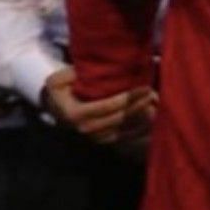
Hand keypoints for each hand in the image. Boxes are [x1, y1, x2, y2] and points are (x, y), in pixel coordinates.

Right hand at [41, 67, 155, 144]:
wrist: (54, 107)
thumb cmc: (60, 88)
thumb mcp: (60, 78)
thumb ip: (75, 74)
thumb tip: (97, 68)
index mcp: (75, 114)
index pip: (107, 106)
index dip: (127, 97)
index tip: (143, 86)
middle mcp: (85, 129)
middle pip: (118, 119)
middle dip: (138, 106)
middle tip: (153, 92)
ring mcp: (95, 137)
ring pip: (124, 130)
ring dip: (142, 118)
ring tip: (155, 103)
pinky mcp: (103, 140)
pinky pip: (125, 137)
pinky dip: (139, 128)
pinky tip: (151, 116)